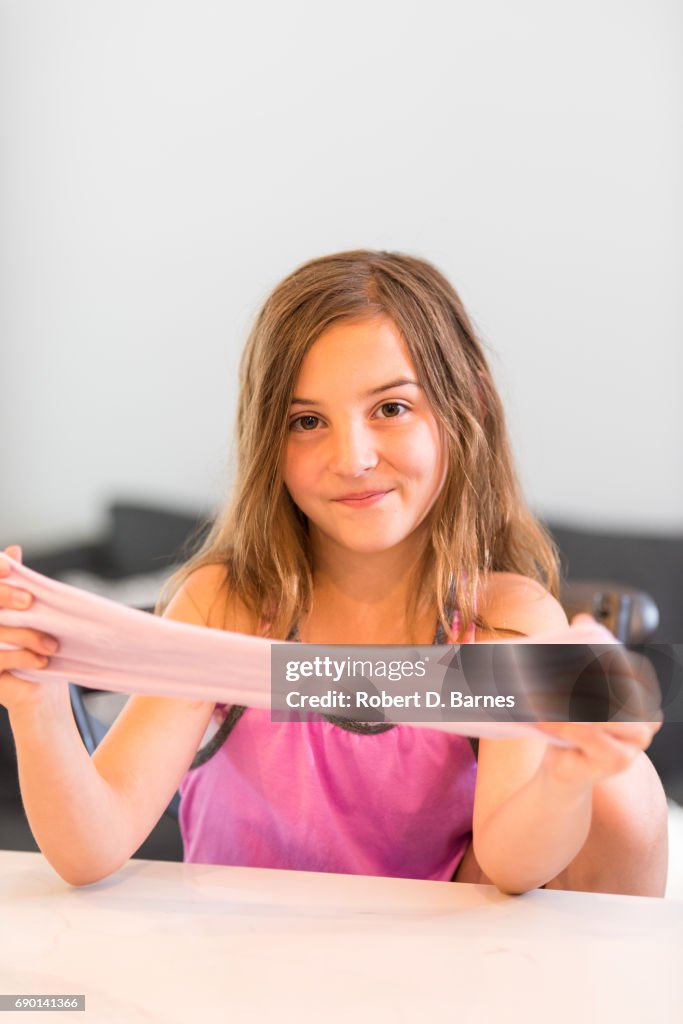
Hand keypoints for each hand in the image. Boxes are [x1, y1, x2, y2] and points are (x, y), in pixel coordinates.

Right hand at [0, 545, 62, 714]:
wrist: (41, 693)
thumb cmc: (35, 647)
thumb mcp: (31, 613)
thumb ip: (18, 585)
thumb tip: (13, 549)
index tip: (9, 567)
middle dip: (5, 597)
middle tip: (29, 600)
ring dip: (25, 635)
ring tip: (51, 644)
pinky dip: (23, 657)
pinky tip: (41, 661)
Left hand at [512, 613, 662, 786]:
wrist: (564, 768)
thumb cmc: (572, 724)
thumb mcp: (579, 684)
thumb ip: (585, 651)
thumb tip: (583, 619)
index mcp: (643, 694)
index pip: (626, 666)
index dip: (597, 656)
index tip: (565, 650)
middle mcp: (647, 717)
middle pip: (615, 687)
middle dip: (577, 678)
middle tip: (543, 670)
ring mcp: (637, 741)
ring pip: (602, 711)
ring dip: (565, 702)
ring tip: (536, 695)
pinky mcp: (620, 759)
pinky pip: (590, 735)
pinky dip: (563, 724)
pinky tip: (543, 718)